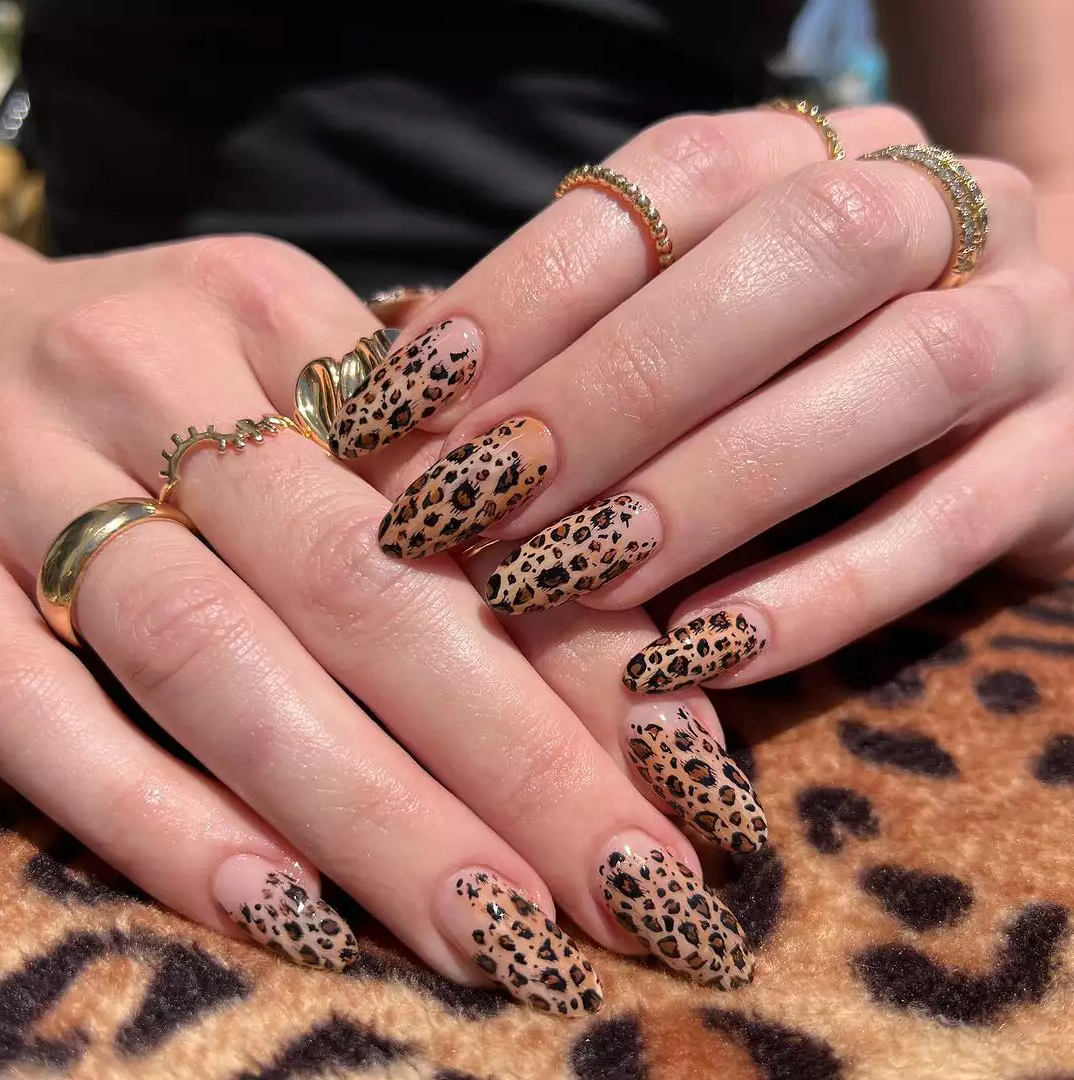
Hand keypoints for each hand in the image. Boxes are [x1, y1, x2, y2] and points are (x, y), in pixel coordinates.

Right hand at [0, 233, 766, 1011]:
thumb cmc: (160, 372)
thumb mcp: (293, 375)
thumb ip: (433, 488)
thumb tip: (623, 656)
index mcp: (270, 312)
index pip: (449, 492)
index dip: (573, 642)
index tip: (684, 772)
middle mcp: (150, 380)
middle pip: (352, 582)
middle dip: (506, 753)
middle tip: (629, 889)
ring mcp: (22, 481)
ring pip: (209, 656)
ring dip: (363, 808)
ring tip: (492, 931)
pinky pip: (29, 709)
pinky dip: (152, 815)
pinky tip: (278, 910)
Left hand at [337, 104, 1072, 691]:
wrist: (1006, 368)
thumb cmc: (792, 353)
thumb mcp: (689, 313)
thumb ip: (579, 337)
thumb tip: (409, 406)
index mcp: (820, 154)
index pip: (667, 184)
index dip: (528, 292)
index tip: (409, 405)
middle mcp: (938, 211)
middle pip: (791, 260)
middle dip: (616, 391)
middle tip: (482, 504)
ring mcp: (1028, 327)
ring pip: (895, 380)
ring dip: (713, 491)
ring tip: (574, 580)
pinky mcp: (1068, 460)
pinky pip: (960, 525)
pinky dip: (823, 596)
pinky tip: (700, 657)